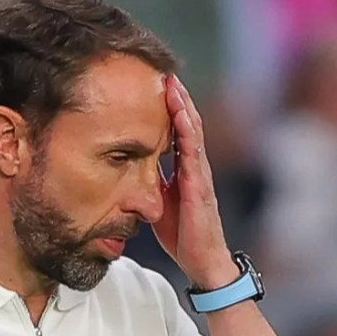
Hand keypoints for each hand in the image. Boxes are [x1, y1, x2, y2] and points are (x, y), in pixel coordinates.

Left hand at [153, 75, 237, 288]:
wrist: (203, 263)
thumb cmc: (183, 235)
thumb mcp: (160, 202)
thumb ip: (152, 182)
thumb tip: (133, 165)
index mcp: (185, 170)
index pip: (177, 132)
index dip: (168, 109)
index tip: (154, 86)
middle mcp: (195, 168)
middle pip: (187, 125)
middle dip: (177, 99)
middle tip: (163, 72)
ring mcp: (200, 176)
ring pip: (193, 134)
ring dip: (183, 108)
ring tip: (172, 85)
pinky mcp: (200, 189)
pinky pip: (194, 155)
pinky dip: (187, 133)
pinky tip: (180, 117)